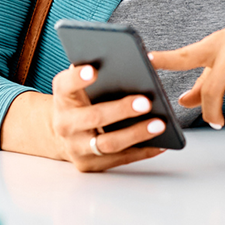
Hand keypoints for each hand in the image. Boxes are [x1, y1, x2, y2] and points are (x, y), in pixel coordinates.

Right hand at [50, 64, 166, 171]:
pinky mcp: (89, 164)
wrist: (63, 133)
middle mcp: (65, 123)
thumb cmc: (82, 101)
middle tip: (146, 102)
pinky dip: (142, 151)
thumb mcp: (83, 85)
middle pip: (93, 118)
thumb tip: (139, 60)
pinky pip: (119, 159)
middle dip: (121, 110)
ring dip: (136, 134)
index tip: (94, 70)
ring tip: (160, 124)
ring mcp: (76, 147)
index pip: (65, 85)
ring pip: (108, 144)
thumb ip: (100, 71)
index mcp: (63, 97)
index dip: (78, 77)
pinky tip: (161, 143)